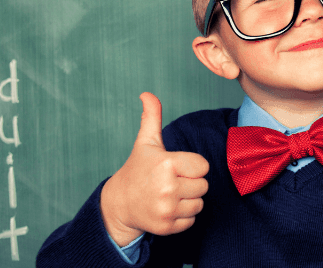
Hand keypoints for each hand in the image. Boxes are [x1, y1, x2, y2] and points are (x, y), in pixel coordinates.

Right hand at [100, 93, 209, 245]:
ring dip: (188, 200)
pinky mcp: (167, 227)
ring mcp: (166, 209)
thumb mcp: (146, 143)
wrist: (119, 204)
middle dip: (190, 183)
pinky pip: (192, 220)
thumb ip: (152, 117)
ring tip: (169, 195)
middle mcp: (167, 187)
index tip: (175, 168)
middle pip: (203, 186)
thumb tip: (147, 94)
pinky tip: (167, 208)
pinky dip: (183, 216)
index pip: (203, 166)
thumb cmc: (138, 170)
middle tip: (171, 182)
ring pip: (199, 203)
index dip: (192, 166)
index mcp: (167, 163)